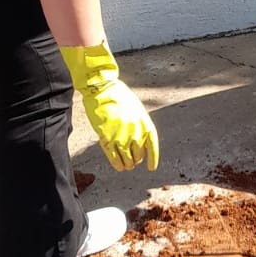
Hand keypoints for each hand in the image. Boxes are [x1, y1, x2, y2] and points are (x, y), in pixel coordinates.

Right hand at [60, 42, 158, 170]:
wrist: (102, 89)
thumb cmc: (118, 96)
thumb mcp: (135, 109)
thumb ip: (138, 125)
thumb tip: (138, 141)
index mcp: (144, 123)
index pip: (152, 146)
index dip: (153, 158)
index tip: (151, 167)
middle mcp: (135, 132)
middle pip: (138, 155)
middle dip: (136, 159)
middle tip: (133, 160)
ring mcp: (121, 137)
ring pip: (127, 160)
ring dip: (127, 164)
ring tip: (126, 165)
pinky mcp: (107, 139)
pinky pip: (114, 158)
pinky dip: (117, 164)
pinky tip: (118, 167)